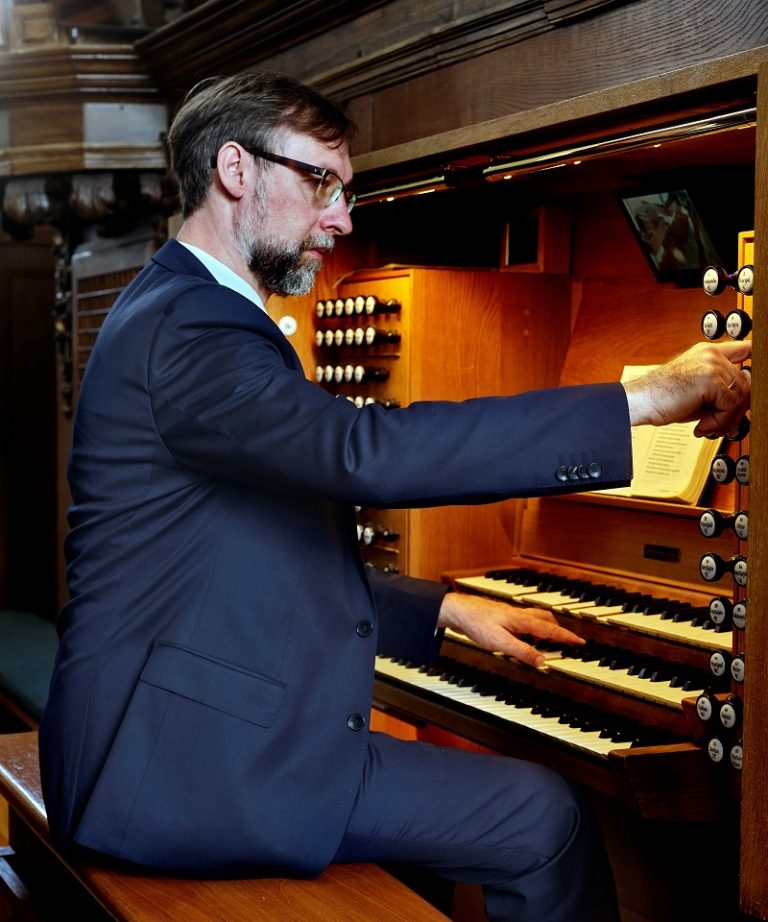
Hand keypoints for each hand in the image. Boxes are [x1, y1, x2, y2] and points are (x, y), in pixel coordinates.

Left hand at [437, 591, 584, 667]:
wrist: (459, 611)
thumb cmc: (477, 623)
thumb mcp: (501, 643)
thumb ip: (522, 651)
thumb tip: (542, 660)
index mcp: (523, 621)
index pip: (551, 630)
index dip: (567, 637)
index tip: (581, 642)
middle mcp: (519, 615)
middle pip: (546, 620)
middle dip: (558, 630)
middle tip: (566, 641)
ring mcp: (511, 615)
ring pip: (535, 619)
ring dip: (545, 629)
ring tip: (548, 641)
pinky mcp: (502, 617)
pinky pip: (524, 622)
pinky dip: (531, 629)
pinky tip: (524, 637)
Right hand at [623, 341, 750, 436]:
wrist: (640, 401)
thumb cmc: (661, 398)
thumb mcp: (696, 390)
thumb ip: (719, 389)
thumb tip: (744, 403)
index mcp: (707, 352)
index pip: (744, 348)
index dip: (754, 361)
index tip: (751, 382)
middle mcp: (711, 354)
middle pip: (746, 382)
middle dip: (735, 409)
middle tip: (719, 423)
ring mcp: (711, 364)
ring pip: (740, 396)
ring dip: (726, 418)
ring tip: (708, 426)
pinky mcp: (710, 378)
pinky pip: (729, 405)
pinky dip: (719, 421)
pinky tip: (702, 426)